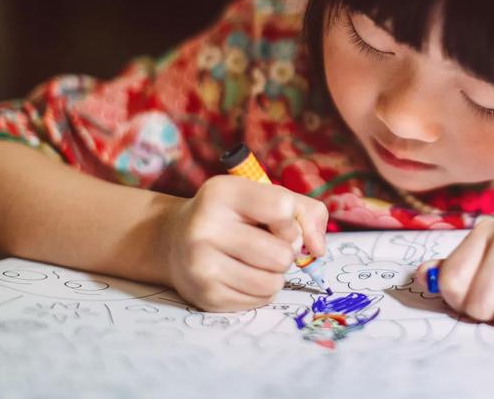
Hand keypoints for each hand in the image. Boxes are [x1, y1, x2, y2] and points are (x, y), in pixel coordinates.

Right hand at [163, 175, 327, 311]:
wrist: (175, 239)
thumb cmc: (232, 215)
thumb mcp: (263, 196)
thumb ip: (305, 211)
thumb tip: (318, 249)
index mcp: (222, 193)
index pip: (283, 208)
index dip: (290, 220)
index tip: (277, 222)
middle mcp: (205, 228)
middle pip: (282, 254)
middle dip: (285, 252)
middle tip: (266, 245)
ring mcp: (202, 265)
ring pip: (274, 282)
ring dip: (274, 274)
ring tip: (255, 261)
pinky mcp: (206, 296)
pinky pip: (260, 300)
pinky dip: (260, 290)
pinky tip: (241, 274)